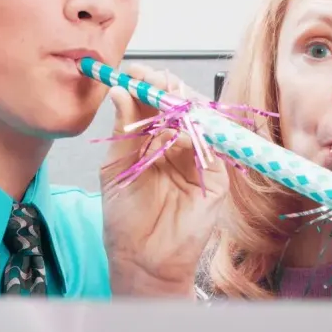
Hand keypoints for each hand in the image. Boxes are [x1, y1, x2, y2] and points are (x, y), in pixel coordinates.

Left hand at [100, 65, 227, 295]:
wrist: (142, 260)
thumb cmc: (125, 219)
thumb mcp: (115, 169)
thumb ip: (122, 131)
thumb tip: (120, 91)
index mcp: (152, 140)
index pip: (154, 104)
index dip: (146, 85)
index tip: (133, 71)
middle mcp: (178, 145)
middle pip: (180, 106)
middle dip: (166, 88)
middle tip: (152, 78)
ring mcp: (199, 159)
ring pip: (199, 121)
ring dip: (184, 103)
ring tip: (166, 93)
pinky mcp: (216, 178)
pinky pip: (212, 148)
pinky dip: (198, 134)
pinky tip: (180, 128)